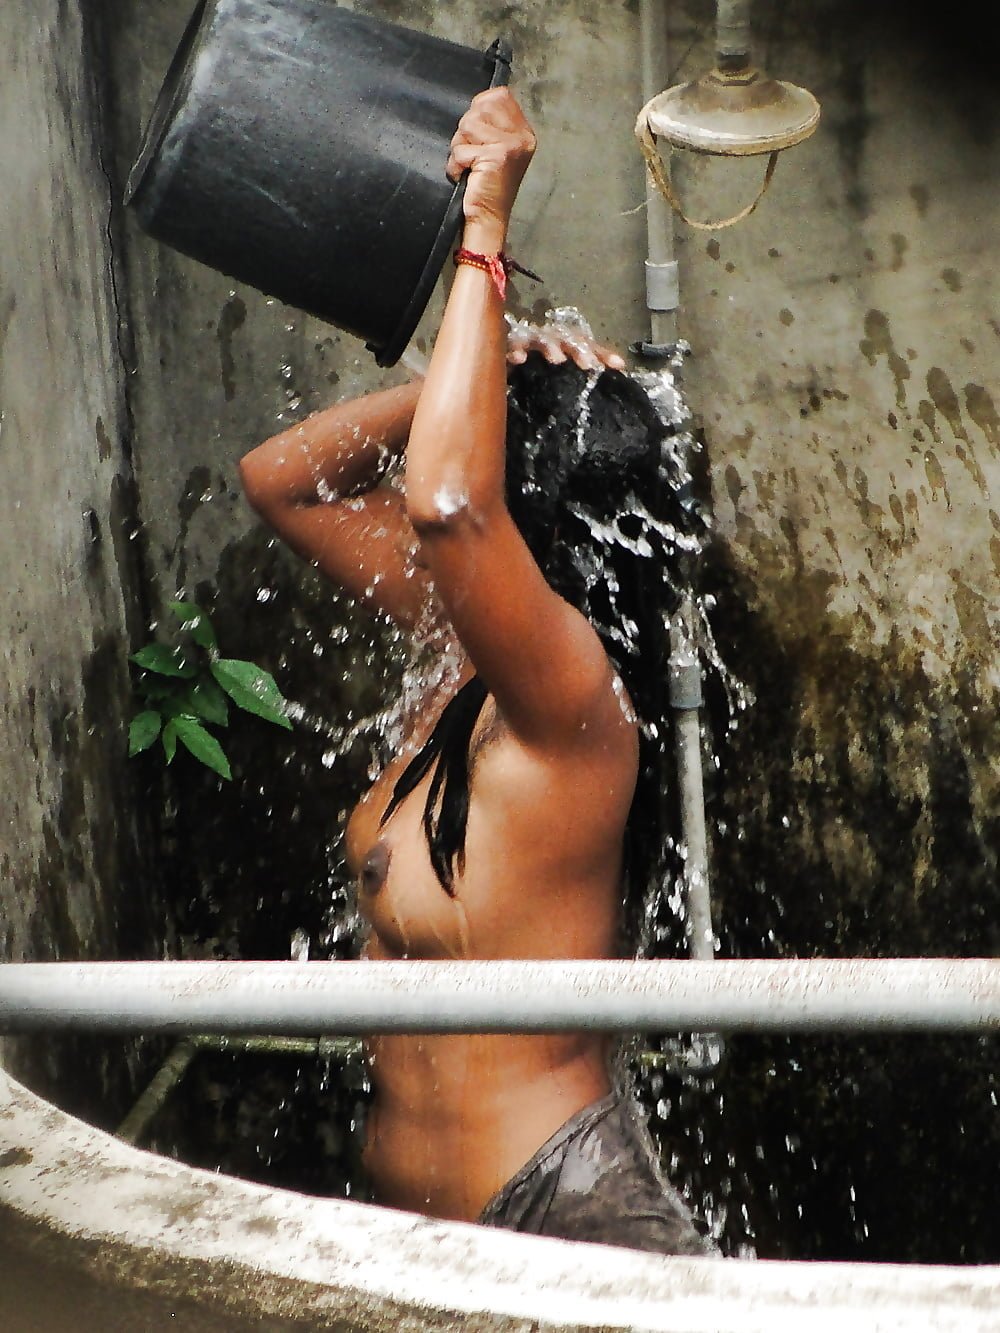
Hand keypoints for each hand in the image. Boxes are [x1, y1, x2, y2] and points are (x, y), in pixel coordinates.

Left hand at [446, 88, 535, 243]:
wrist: (488, 218)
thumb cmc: (485, 184)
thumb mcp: (495, 147)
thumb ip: (491, 123)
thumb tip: (478, 104)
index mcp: (524, 131)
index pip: (498, 95)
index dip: (479, 109)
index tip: (477, 136)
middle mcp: (522, 136)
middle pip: (481, 106)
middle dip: (467, 130)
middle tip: (473, 154)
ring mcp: (511, 145)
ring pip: (468, 125)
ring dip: (459, 147)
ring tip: (470, 166)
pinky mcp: (497, 156)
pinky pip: (461, 149)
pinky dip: (455, 165)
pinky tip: (465, 176)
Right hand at [506, 314, 626, 372]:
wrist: (511, 359)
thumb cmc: (541, 368)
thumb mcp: (567, 371)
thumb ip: (589, 368)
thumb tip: (621, 367)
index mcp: (567, 342)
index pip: (588, 345)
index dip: (603, 353)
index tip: (618, 366)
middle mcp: (551, 337)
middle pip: (568, 338)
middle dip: (578, 350)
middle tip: (588, 365)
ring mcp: (531, 340)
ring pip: (542, 338)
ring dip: (551, 346)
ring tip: (557, 359)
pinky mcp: (511, 346)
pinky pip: (513, 345)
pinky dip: (516, 350)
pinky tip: (518, 359)